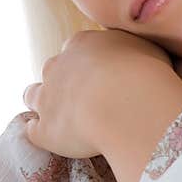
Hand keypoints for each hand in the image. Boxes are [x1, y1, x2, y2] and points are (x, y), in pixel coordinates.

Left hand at [22, 29, 174, 158]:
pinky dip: (42, 133)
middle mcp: (58, 66)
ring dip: (43, 102)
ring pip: (32, 95)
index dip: (89, 62)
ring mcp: (47, 97)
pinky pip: (33, 131)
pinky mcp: (44, 129)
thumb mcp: (149, 49)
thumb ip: (134, 50)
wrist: (129, 106)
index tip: (104, 73)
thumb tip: (138, 55)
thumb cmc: (146, 74)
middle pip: (53, 69)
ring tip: (63, 115)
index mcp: (83, 43)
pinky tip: (57, 138)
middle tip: (88, 95)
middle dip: (65, 80)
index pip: (78, 48)